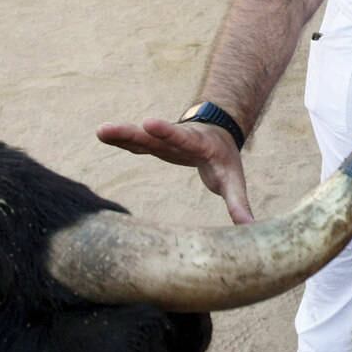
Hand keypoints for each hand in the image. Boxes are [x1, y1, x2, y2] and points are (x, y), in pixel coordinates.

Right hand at [97, 118, 254, 223]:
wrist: (218, 133)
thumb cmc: (224, 159)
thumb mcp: (233, 179)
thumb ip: (238, 202)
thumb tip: (250, 228)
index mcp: (199, 144)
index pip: (182, 138)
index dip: (166, 132)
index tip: (148, 123)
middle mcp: (178, 138)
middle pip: (155, 136)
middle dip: (137, 133)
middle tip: (113, 127)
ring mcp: (164, 141)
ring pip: (141, 137)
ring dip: (122, 134)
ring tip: (101, 130)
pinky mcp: (154, 145)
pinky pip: (136, 143)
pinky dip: (121, 140)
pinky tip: (103, 135)